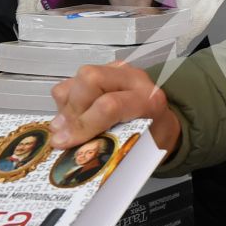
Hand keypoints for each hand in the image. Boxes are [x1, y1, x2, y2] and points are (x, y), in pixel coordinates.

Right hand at [51, 61, 181, 153]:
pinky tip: (72, 117)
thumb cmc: (152, 137)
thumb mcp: (140, 150)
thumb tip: (74, 154)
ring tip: (69, 128)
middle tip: (65, 135)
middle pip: (91, 80)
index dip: (84, 124)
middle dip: (72, 110)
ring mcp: (116, 71)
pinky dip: (65, 102)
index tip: (65, 141)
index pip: (110, 105)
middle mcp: (133, 79)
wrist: (161, 123)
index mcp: (148, 100)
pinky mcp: (101, 70)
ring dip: (67, 107)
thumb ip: (111, 150)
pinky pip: (72, 82)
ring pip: (78, 79)